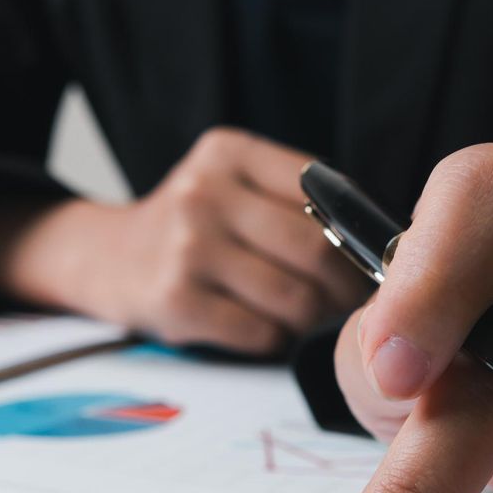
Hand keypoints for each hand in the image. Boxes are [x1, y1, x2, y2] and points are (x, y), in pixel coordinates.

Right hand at [0, 128, 368, 353]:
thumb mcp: (235, 184)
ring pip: (294, 299)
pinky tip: (260, 327)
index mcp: (230, 152)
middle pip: (315, 250)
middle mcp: (204, 192)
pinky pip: (261, 334)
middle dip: (344, 288)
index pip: (328, 195)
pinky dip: (274, 339)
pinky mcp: (176, 302)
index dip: (360, 238)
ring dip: (310, 319)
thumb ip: (298, 198)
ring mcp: (186, 248)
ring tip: (300, 314)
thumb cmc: (196, 227)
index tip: (371, 263)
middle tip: (347, 303)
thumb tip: (386, 243)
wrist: (106, 258)